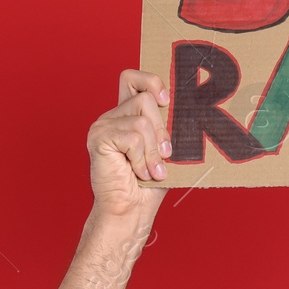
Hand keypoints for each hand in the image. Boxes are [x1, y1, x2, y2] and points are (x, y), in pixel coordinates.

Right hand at [88, 70, 171, 219]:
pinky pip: (133, 138)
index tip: (166, 101)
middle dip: (161, 130)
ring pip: (142, 121)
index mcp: (126, 115)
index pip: (133, 78)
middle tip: (163, 157)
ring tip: (151, 170)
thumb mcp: (164, 150)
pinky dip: (141, 159)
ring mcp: (102, 125)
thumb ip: (168, 128)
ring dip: (152, 151)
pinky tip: (138, 172)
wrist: (130, 210)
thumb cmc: (149, 185)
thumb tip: (189, 110)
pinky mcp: (99, 138)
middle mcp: (112, 116)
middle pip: (145, 99)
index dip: (151, 81)